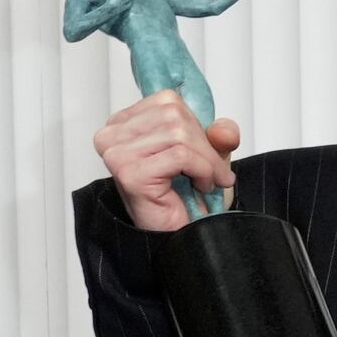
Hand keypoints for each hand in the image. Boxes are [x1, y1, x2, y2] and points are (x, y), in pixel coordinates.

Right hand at [93, 89, 237, 232]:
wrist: (179, 235)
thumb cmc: (184, 196)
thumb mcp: (206, 155)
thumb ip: (217, 135)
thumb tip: (225, 129)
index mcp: (123, 123)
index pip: (167, 101)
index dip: (196, 124)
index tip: (205, 150)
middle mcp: (112, 136)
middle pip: (174, 116)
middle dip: (206, 144)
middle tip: (215, 171)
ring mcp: (116, 154)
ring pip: (179, 134)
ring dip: (207, 160)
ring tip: (208, 181)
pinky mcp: (129, 172)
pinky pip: (180, 156)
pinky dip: (202, 171)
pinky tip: (201, 187)